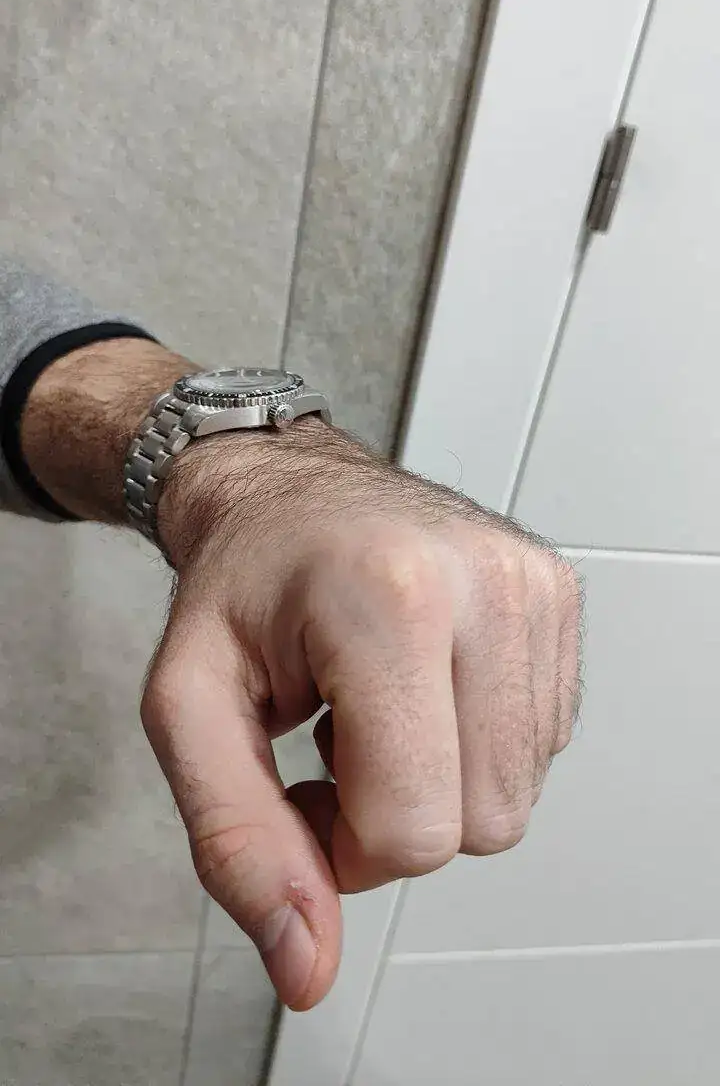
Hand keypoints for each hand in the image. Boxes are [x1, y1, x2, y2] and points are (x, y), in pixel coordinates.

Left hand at [141, 416, 581, 1010]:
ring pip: (518, 795)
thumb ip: (236, 842)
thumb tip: (305, 965)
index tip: (303, 787)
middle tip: (336, 745)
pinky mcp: (556, 595)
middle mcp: (483, 585)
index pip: (412, 829)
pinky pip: (540, 745)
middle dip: (394, 818)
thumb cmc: (239, 584)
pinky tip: (423, 686)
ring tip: (377, 706)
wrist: (285, 488)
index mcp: (390, 600)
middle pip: (480, 826)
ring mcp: (532, 586)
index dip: (343, 848)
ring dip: (437, 780)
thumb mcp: (187, 707)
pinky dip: (475, 744)